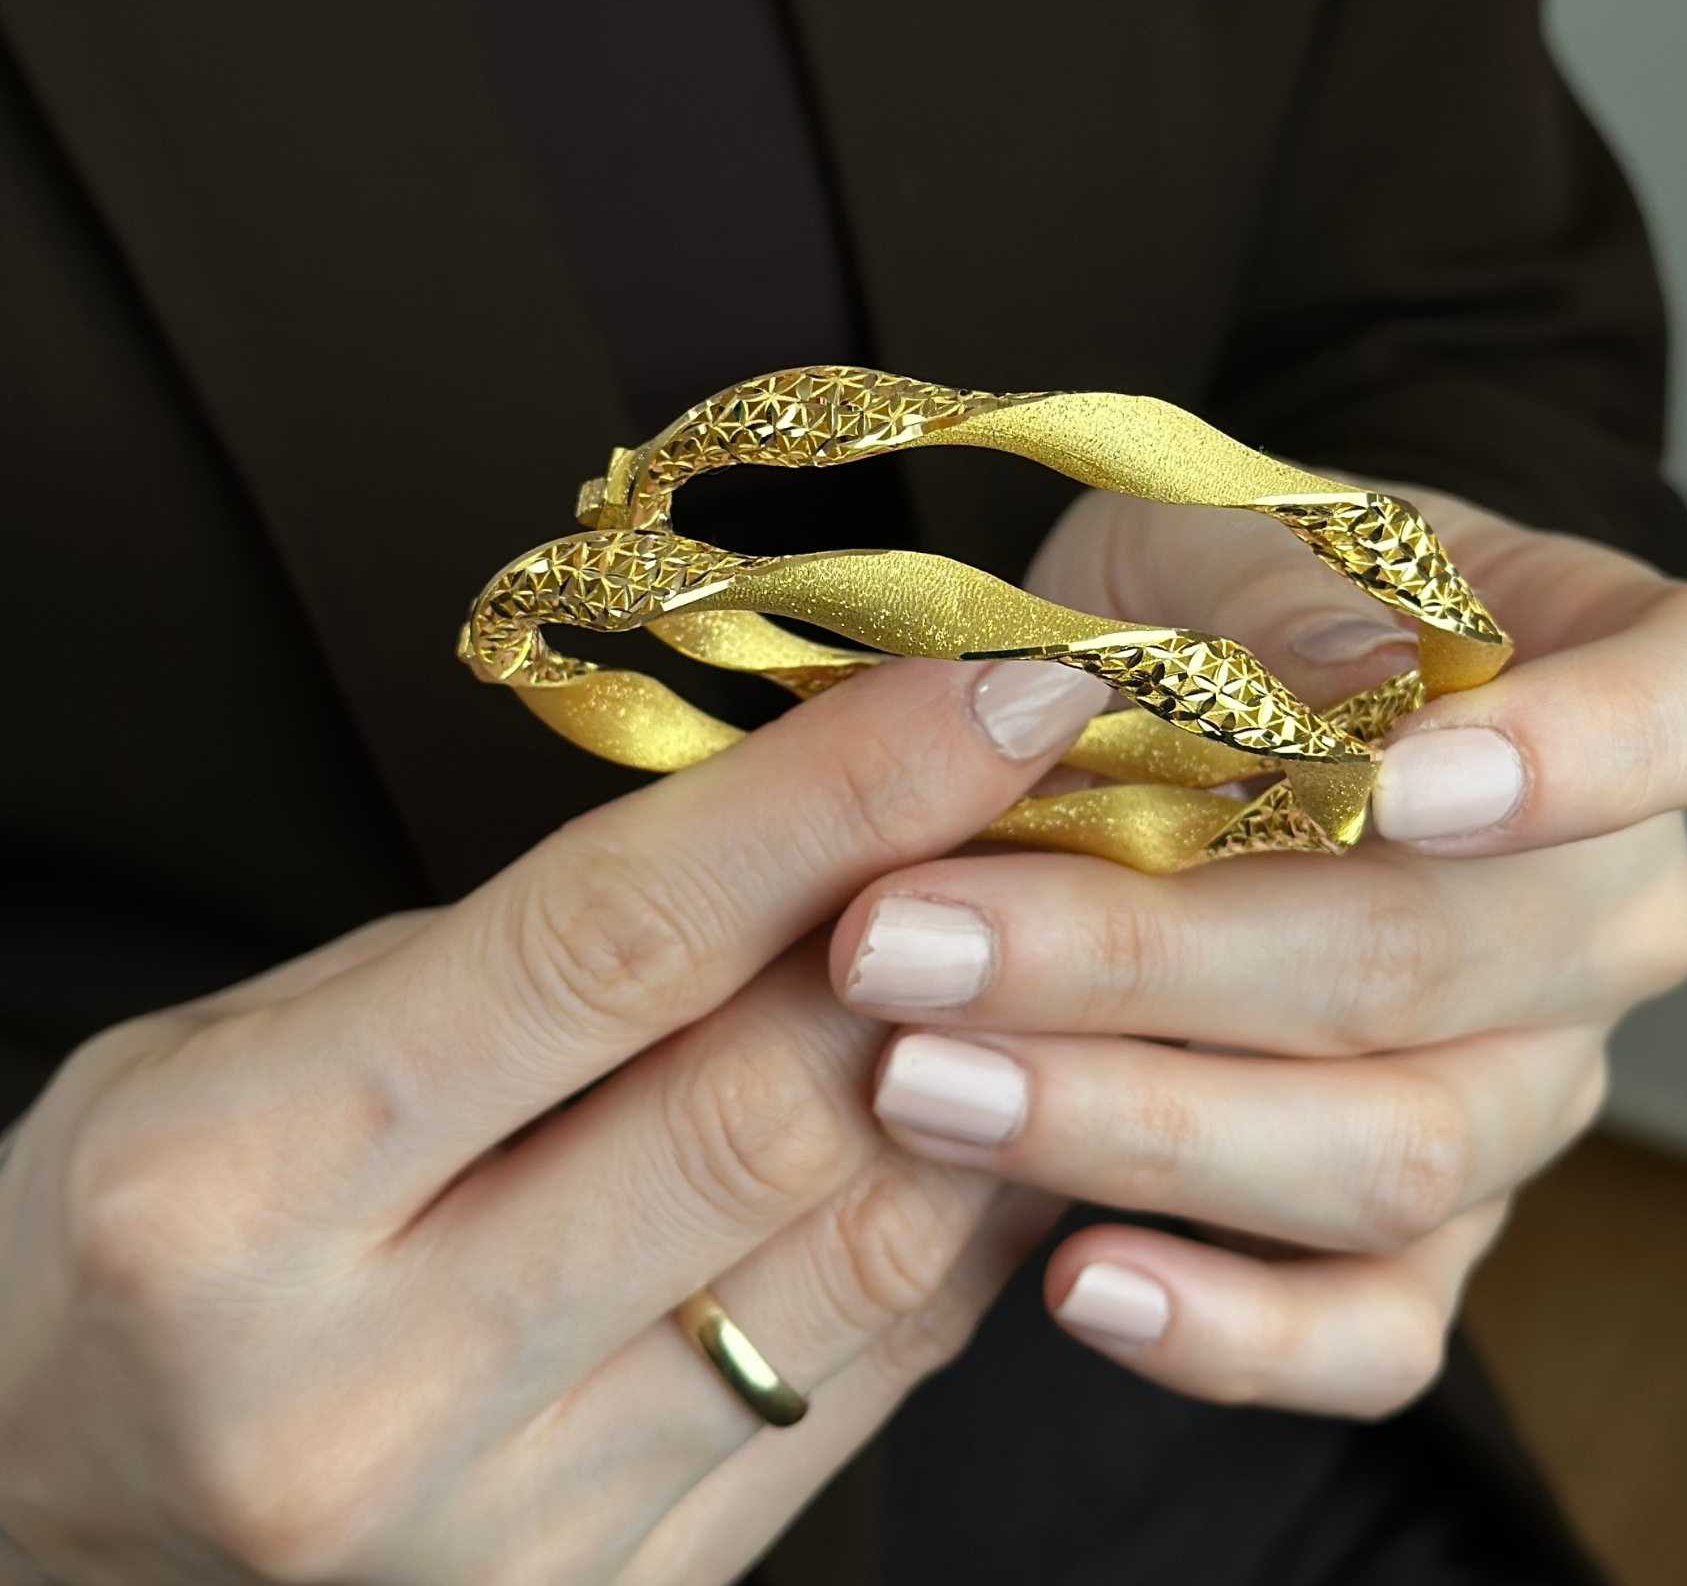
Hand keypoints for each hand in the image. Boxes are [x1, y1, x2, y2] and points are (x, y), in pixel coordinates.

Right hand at [0, 654, 1102, 1583]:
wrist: (50, 1521)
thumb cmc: (148, 1240)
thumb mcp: (255, 1043)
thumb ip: (516, 964)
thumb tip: (805, 852)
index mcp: (239, 1185)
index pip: (610, 944)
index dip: (837, 796)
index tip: (997, 689)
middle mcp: (367, 1387)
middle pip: (763, 1108)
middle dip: (957, 924)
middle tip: (1074, 793)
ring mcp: (502, 1534)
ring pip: (855, 1260)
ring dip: (1002, 1072)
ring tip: (1078, 937)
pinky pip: (859, 1388)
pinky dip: (961, 1234)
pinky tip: (1014, 1114)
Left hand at [829, 484, 1686, 1416]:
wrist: (1192, 708)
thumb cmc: (1216, 595)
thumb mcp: (1214, 534)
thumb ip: (1274, 590)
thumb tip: (1340, 676)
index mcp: (1621, 678)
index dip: (1594, 752)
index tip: (1396, 784)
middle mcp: (1610, 901)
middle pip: (1444, 960)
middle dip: (1156, 958)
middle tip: (911, 941)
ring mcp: (1535, 1077)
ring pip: (1391, 1150)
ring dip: (1142, 1125)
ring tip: (921, 1081)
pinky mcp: (1437, 1223)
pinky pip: (1381, 1322)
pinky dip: (1236, 1328)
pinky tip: (1078, 1281)